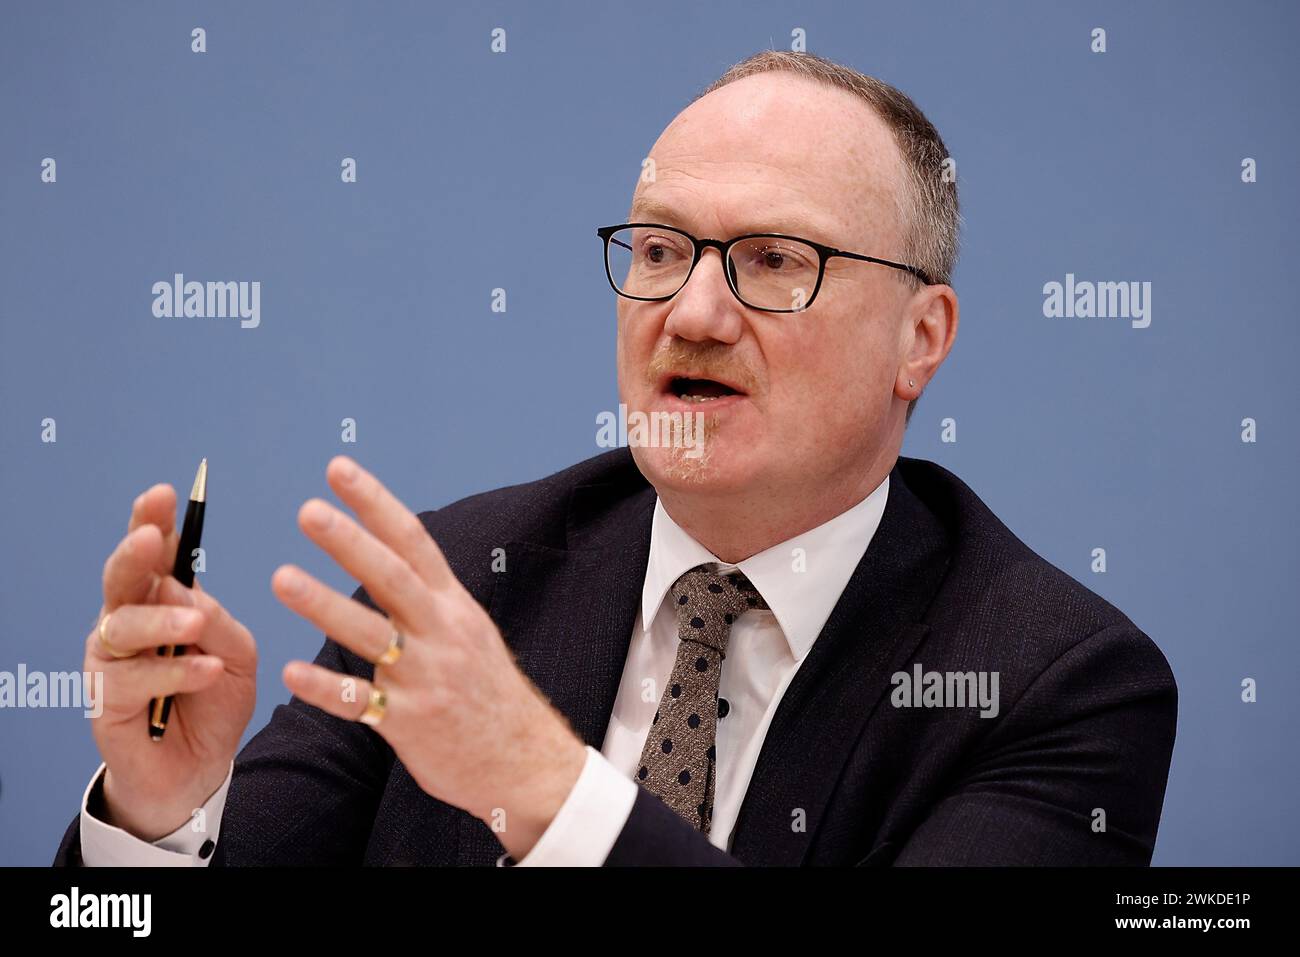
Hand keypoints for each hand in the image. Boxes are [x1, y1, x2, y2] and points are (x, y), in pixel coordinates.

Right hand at [87, 484, 257, 840]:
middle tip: (151, 537)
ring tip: (195, 626)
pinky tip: (204, 672)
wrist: (199, 768)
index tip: (165, 494)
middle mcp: (128, 620)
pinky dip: (175, 672)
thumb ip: (217, 621)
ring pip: (123, 624)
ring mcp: (112, 659)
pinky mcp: (106, 699)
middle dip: (135, 552)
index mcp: (162, 599)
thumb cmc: (214, 700)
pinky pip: (136, 677)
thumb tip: (186, 593)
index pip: (156, 553)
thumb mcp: (236, 654)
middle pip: (122, 577)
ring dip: (161, 620)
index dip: (155, 522)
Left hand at [272, 456, 586, 858]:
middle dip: (350, 542)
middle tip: (310, 510)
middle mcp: (442, 633)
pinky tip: (291, 671)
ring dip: (325, 605)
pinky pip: (362, 703)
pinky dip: (326, 688)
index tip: (339, 470)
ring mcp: (427, 677)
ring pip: (372, 635)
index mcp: (454, 605)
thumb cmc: (487, 691)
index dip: (376, 503)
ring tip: (282, 577)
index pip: (414, 541)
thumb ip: (429, 595)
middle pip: (393, 578)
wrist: (523, 760)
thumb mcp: (470, 631)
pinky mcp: (411, 722)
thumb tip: (391, 549)